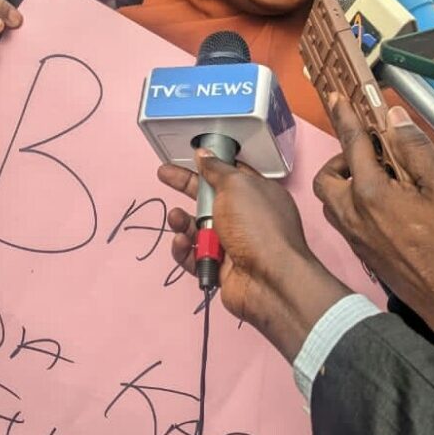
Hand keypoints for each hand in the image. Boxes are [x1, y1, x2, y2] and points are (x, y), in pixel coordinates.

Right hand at [158, 154, 349, 361]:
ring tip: (176, 219)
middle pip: (209, 199)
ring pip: (198, 229)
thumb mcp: (237, 186)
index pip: (230, 175)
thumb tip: (204, 154)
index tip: (190, 157)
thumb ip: (217, 169)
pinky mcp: (220, 269)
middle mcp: (246, 218)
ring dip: (183, 222)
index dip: (210, 165)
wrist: (269, 280)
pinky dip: (185, 250)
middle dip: (186, 186)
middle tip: (163, 174)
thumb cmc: (258, 226)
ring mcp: (233, 245)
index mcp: (257, 194)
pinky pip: (194, 256)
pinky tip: (182, 243)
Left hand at [312, 98, 433, 337]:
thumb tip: (393, 119)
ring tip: (381, 177)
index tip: (339, 99)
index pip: (352, 144)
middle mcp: (354, 216)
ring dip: (347, 182)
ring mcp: (356, 238)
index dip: (346, 117)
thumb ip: (415, 148)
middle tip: (369, 151)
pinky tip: (389, 206)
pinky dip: (357, 204)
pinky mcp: (365, 254)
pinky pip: (347, 221)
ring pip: (334, 202)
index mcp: (370, 194)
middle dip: (341, 158)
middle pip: (327, 178)